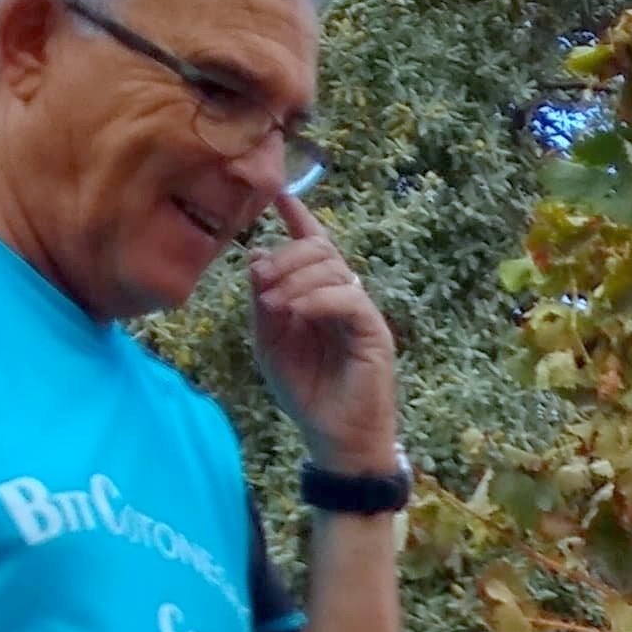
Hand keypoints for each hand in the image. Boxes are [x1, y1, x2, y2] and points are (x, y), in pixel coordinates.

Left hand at [249, 190, 401, 473]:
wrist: (333, 437)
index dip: (298, 218)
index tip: (278, 194)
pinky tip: (296, 311)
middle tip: (260, 280)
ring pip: (334, 268)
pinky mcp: (375, 332)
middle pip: (321, 250)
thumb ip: (263, 304)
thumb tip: (256, 257)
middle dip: (286, 256)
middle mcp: (344, 298)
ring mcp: (362, 313)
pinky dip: (317, 299)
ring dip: (296, 279)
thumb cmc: (305, 392)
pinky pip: (348, 298)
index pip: (314, 247)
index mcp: (319, 297)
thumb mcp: (269, 344)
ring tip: (272, 305)